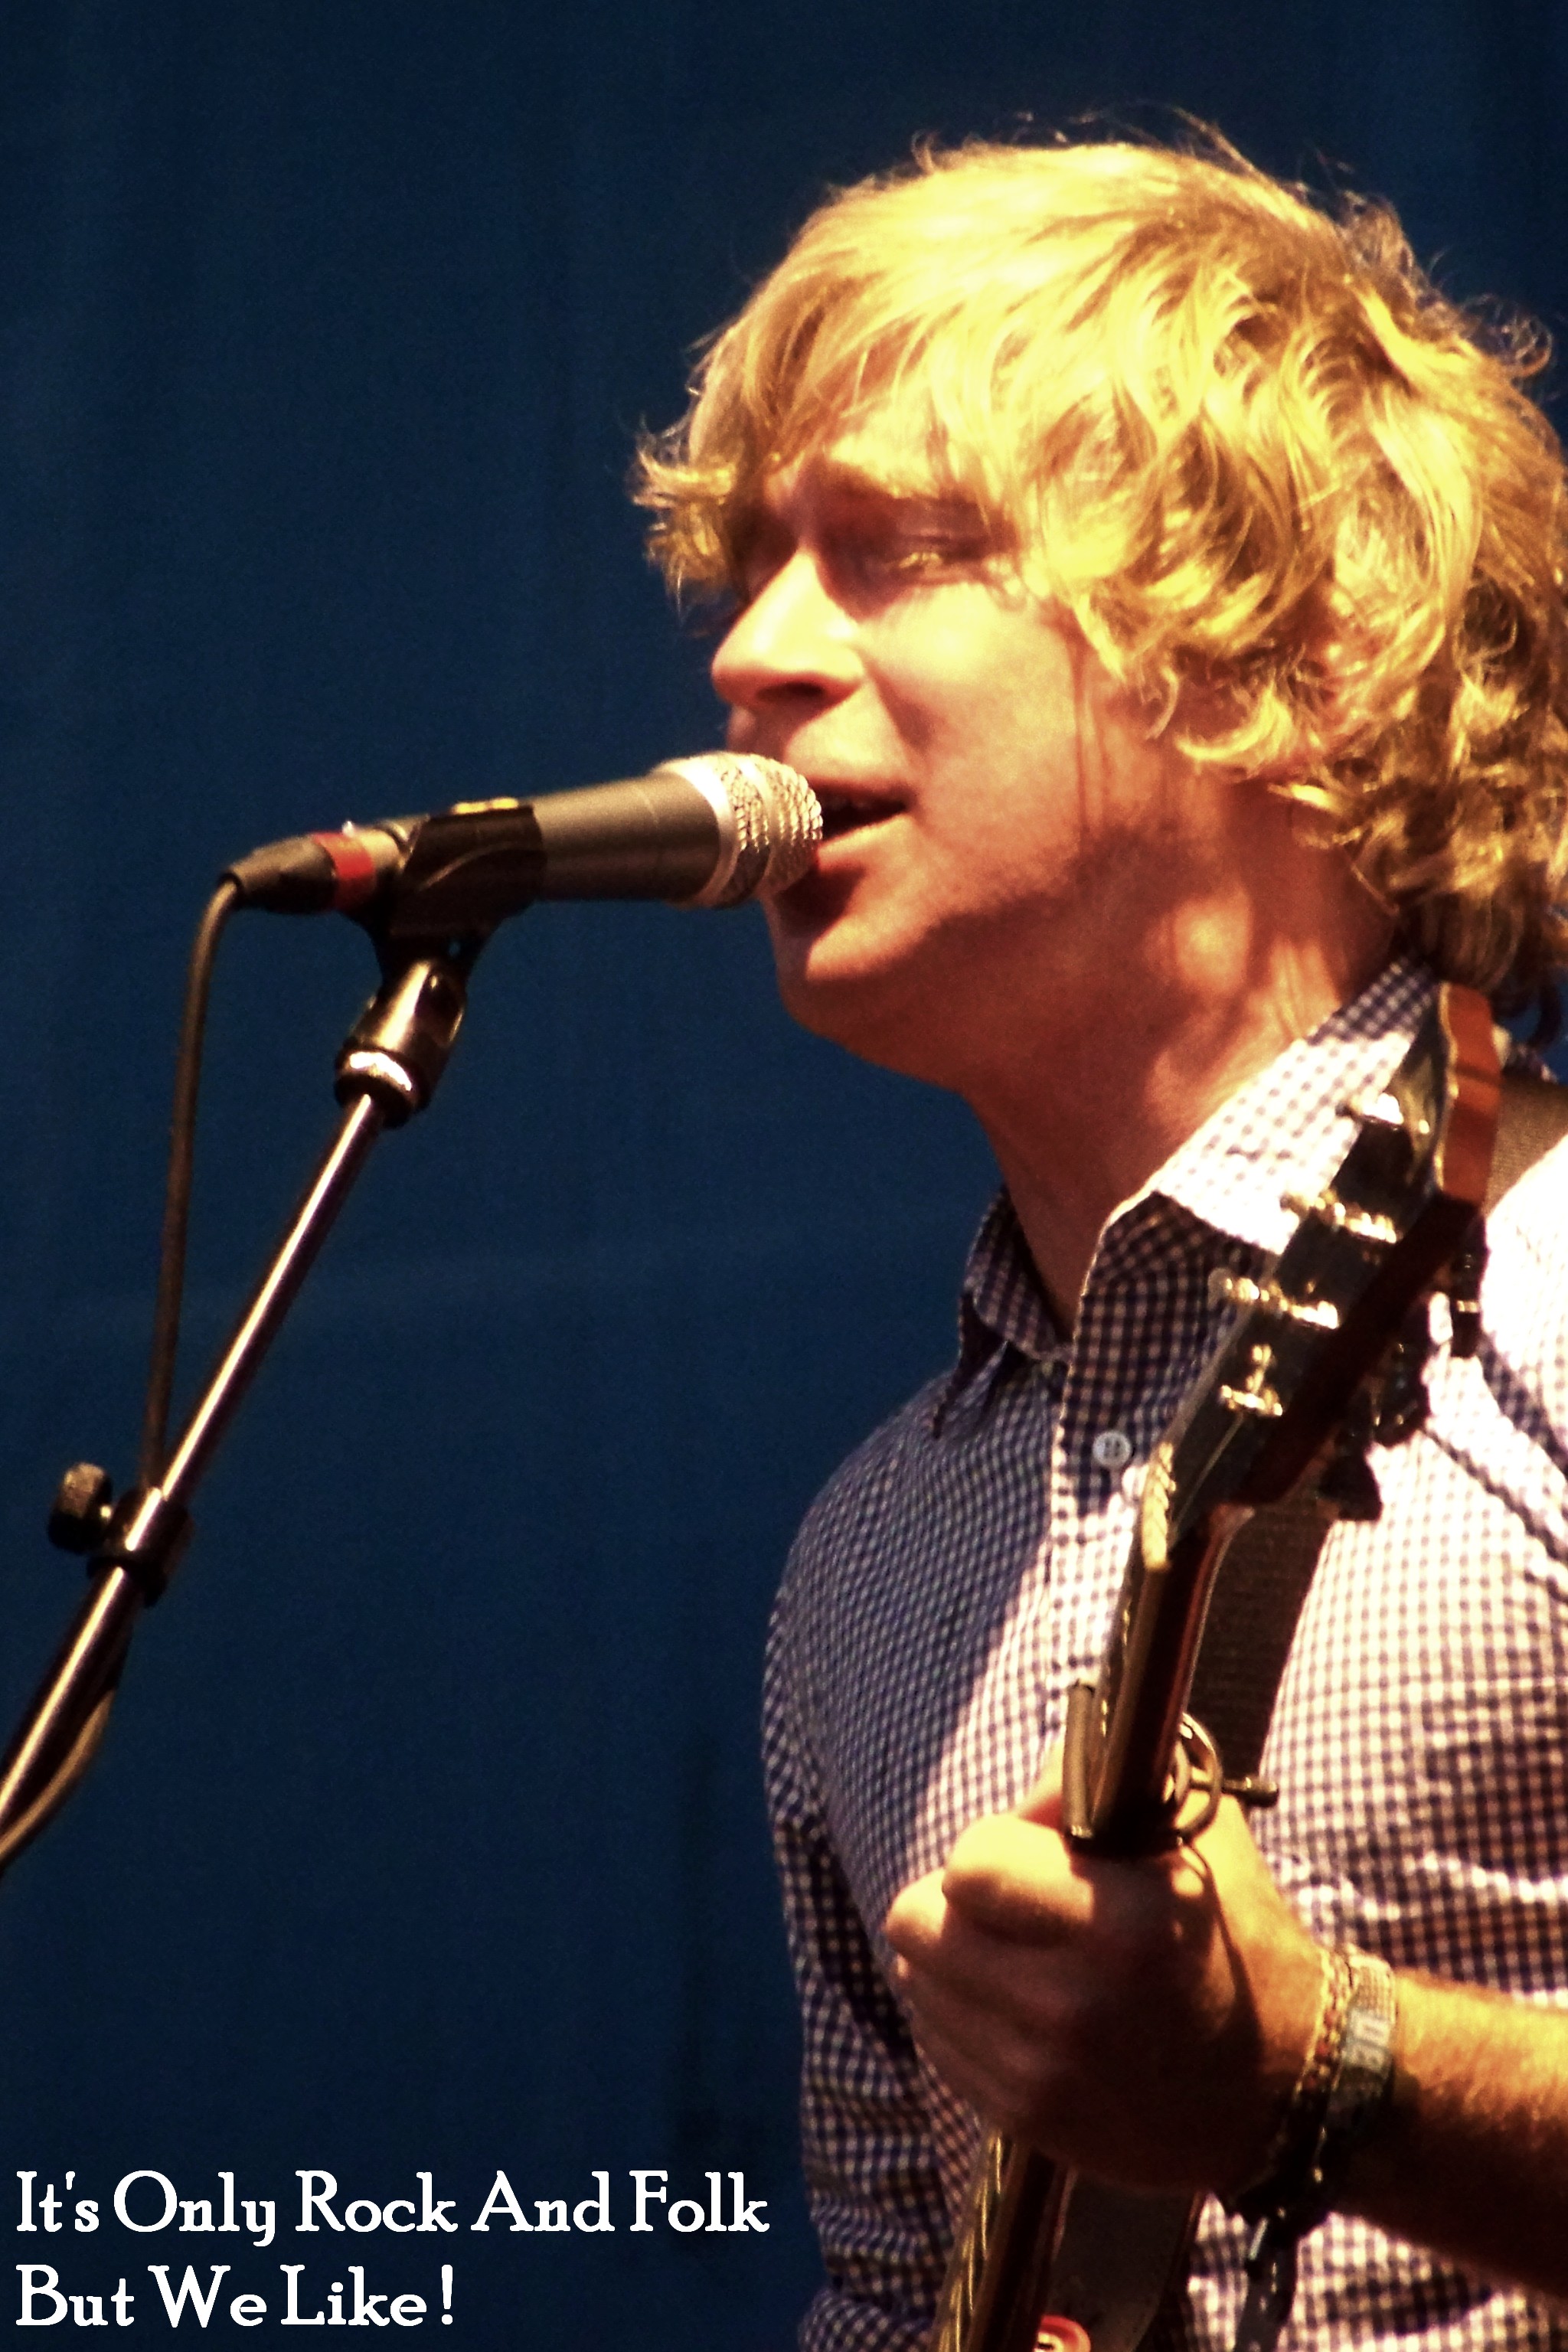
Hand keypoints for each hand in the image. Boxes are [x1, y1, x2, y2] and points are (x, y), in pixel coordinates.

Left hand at [882, 1752, 1323, 2197]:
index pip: (970, 1864)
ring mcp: (1040, 2073)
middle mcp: (1069, 2005)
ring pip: (918, 1984)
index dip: (996, 1845)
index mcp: (1117, 1924)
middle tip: (1006, 1904)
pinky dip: (964, 2016)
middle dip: (955, 1899)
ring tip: (1016, 1956)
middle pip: (919, 1924)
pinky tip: (1020, 2009)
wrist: (1285, 2090)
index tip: (1033, 1853)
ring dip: (952, 1958)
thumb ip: (1099, 1782)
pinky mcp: (1026, 2121)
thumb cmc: (1236, 1939)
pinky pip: (938, 2045)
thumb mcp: (1195, 1834)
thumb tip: (1022, 1791)